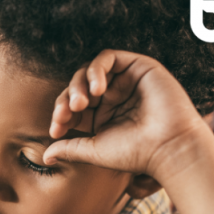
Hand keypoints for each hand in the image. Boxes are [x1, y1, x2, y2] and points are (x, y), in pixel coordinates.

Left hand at [44, 50, 208, 180]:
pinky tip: (97, 90)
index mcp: (102, 117)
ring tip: (81, 103)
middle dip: (66, 100)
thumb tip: (45, 155)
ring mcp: (124, 82)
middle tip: (66, 114)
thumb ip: (70, 148)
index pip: (72, 108)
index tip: (56, 129)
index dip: (60, 115)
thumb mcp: (94, 150)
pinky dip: (96, 70)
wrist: (168, 148)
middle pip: (77, 88)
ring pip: (89, 72)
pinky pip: (107, 58)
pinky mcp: (138, 67)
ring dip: (78, 85)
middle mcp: (113, 98)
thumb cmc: (135, 153)